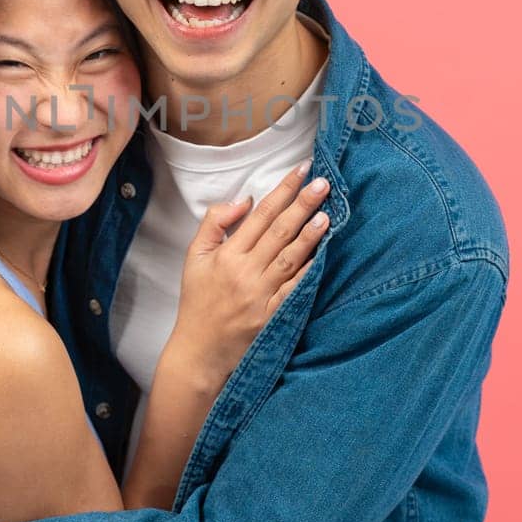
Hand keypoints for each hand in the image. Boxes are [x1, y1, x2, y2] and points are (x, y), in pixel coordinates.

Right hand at [170, 162, 329, 381]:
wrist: (199, 350)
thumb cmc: (198, 301)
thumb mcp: (194, 257)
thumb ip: (215, 224)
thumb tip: (245, 200)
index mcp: (227, 254)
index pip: (261, 214)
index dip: (283, 190)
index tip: (301, 171)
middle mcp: (245, 272)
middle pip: (279, 231)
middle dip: (303, 204)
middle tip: (323, 183)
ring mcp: (261, 295)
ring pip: (290, 257)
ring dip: (310, 234)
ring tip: (327, 212)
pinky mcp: (272, 315)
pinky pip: (294, 289)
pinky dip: (309, 270)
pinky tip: (323, 253)